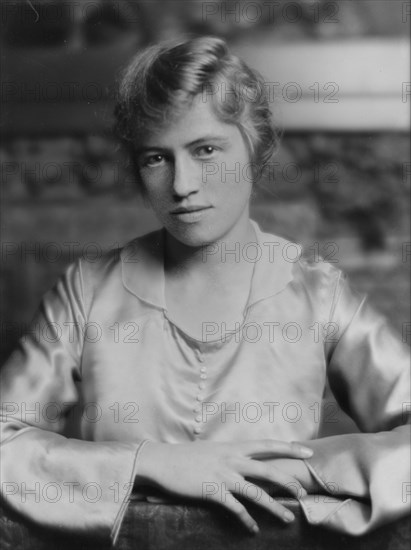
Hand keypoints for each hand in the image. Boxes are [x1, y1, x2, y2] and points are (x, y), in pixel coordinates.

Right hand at [136, 439, 313, 533]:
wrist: (163, 461)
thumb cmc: (187, 456)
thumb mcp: (212, 451)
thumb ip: (230, 455)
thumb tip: (242, 461)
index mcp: (233, 447)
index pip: (267, 445)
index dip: (289, 447)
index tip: (307, 450)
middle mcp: (232, 459)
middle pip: (268, 470)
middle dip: (288, 481)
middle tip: (304, 492)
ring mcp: (223, 476)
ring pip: (256, 492)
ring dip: (275, 507)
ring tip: (289, 518)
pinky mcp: (213, 491)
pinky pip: (236, 509)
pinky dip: (247, 520)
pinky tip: (254, 529)